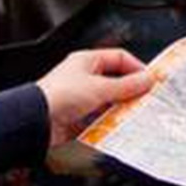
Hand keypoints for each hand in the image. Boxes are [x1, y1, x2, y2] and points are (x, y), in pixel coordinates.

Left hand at [36, 49, 154, 145]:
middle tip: (145, 100)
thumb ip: (127, 85)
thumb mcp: (100, 88)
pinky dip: (109, 123)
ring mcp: (81, 97)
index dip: (136, 68)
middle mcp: (84, 77)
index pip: (119, 58)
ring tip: (133, 115)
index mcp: (87, 61)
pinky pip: (99, 118)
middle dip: (130, 92)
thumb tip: (147, 80)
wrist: (36, 121)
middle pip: (116, 81)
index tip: (150, 81)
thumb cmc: (59, 96)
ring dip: (120, 109)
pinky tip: (117, 127)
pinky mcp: (78, 117)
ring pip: (109, 101)